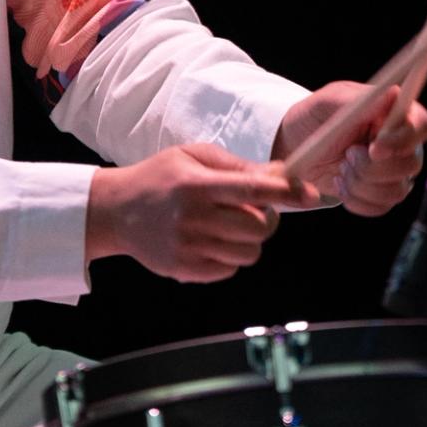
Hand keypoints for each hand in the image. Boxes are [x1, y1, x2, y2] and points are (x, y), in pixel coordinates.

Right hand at [87, 143, 320, 281]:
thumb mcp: (192, 156)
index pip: (252, 190)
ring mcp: (188, 248)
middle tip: (254, 209)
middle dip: (266, 218)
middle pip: (258, 227)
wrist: (116, 211)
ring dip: (250, 239)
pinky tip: (214, 240)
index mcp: (196, 185)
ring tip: (231, 225)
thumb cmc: (159, 177)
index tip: (310, 195)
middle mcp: (193, 219)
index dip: (285, 193)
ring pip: (249, 252)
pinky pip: (230, 269)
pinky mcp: (185, 270)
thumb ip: (236, 166)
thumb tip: (278, 175)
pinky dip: (232, 256)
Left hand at [271, 83, 426, 215]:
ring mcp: (395, 172)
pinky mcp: (381, 194)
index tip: (374, 148)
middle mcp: (402, 144)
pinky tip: (340, 183)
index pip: (422, 125)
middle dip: (373, 167)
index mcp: (395, 114)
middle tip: (347, 155)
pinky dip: (355, 199)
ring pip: (397, 191)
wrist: (297, 144)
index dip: (403, 140)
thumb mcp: (329, 102)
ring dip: (360, 183)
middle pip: (412, 164)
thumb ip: (359, 100)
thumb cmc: (316, 116)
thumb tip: (393, 92)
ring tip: (341, 167)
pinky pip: (381, 207)